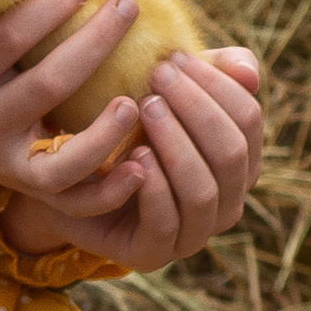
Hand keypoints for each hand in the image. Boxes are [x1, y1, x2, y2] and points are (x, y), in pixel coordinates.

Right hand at [0, 0, 147, 211]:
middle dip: (92, 44)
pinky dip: (109, 190)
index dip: (47, 6)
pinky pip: (71, 200)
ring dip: (104, 132)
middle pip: (44, 85)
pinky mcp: (27, 187)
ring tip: (137, 99)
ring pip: (61, 159)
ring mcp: (5, 159)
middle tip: (127, 6)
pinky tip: (143, 164)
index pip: (7, 37)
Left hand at [0, 47, 265, 273]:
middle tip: (156, 77)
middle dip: (196, 109)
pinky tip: (135, 155)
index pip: (248, 120)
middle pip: (231, 153)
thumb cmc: (119, 127)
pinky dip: (154, 186)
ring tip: (145, 108)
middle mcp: (225, 202)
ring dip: (176, 144)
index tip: (176, 55)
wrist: (63, 174)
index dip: (217, 84)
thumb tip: (248, 71)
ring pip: (203, 190)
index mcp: (237, 162)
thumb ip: (207, 74)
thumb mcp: (163, 93)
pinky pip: (167, 222)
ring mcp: (193, 234)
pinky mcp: (152, 254)